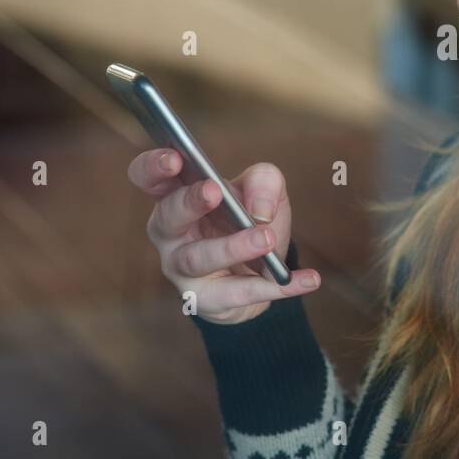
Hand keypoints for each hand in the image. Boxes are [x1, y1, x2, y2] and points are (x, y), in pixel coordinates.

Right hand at [127, 149, 319, 324]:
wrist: (258, 271)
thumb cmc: (247, 220)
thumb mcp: (263, 192)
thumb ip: (264, 182)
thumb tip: (260, 211)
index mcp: (174, 195)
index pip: (148, 178)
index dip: (154, 167)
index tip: (175, 158)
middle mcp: (169, 232)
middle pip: (167, 216)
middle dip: (189, 202)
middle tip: (213, 191)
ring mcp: (181, 269)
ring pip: (198, 259)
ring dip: (233, 247)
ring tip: (266, 237)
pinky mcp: (205, 300)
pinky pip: (239, 294)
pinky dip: (279, 286)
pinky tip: (310, 279)